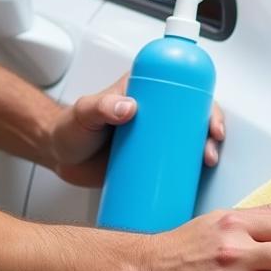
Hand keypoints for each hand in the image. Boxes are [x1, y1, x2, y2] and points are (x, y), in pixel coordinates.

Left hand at [50, 75, 225, 187]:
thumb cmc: (70, 128)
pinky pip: (175, 165)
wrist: (59, 157)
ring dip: (205, 152)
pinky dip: (190, 172)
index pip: (183, 90)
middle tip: (209, 148)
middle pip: (194, 118)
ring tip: (206, 164)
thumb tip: (128, 107)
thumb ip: (100, 105)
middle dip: (211, 132)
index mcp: (145, 92)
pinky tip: (198, 179)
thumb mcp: (84, 111)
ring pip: (189, 142)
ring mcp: (155, 139)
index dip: (205, 104)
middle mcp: (155, 114)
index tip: (210, 121)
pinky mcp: (150, 162)